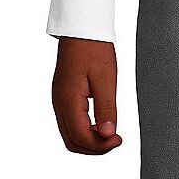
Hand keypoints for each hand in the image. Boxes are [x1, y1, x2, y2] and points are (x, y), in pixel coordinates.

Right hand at [51, 38, 122, 154]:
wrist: (81, 30)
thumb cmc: (94, 50)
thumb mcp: (106, 80)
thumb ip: (107, 110)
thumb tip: (109, 135)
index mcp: (68, 100)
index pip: (81, 137)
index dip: (101, 145)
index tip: (119, 139)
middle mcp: (59, 104)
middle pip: (73, 142)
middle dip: (95, 148)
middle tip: (115, 139)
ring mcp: (59, 101)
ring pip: (70, 136)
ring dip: (90, 141)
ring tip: (109, 133)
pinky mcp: (63, 98)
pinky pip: (70, 124)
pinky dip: (85, 132)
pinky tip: (100, 125)